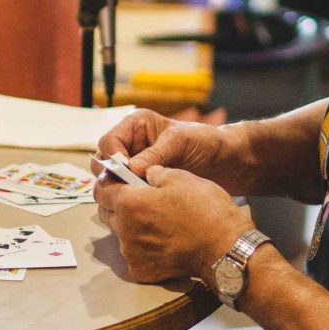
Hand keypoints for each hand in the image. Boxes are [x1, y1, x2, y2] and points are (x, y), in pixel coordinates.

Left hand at [95, 166, 250, 284]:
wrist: (225, 249)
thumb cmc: (206, 211)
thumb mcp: (181, 177)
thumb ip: (153, 172)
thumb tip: (144, 173)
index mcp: (130, 203)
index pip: (101, 189)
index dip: (107, 181)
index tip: (116, 179)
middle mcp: (124, 230)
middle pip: (107, 213)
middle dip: (117, 203)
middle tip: (139, 199)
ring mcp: (132, 254)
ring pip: (120, 234)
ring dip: (130, 226)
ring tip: (156, 221)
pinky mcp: (142, 270)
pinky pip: (134, 254)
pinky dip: (142, 247)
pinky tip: (161, 241)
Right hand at [96, 111, 233, 187]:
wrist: (224, 161)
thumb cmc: (205, 142)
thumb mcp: (180, 142)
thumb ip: (155, 154)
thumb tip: (131, 169)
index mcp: (136, 125)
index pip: (109, 141)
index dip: (113, 157)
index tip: (126, 171)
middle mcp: (131, 144)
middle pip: (104, 161)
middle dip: (112, 175)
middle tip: (129, 187)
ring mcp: (135, 165)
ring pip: (111, 180)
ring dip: (120, 189)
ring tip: (139, 196)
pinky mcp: (142, 183)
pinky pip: (126, 192)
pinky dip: (130, 198)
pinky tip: (143, 204)